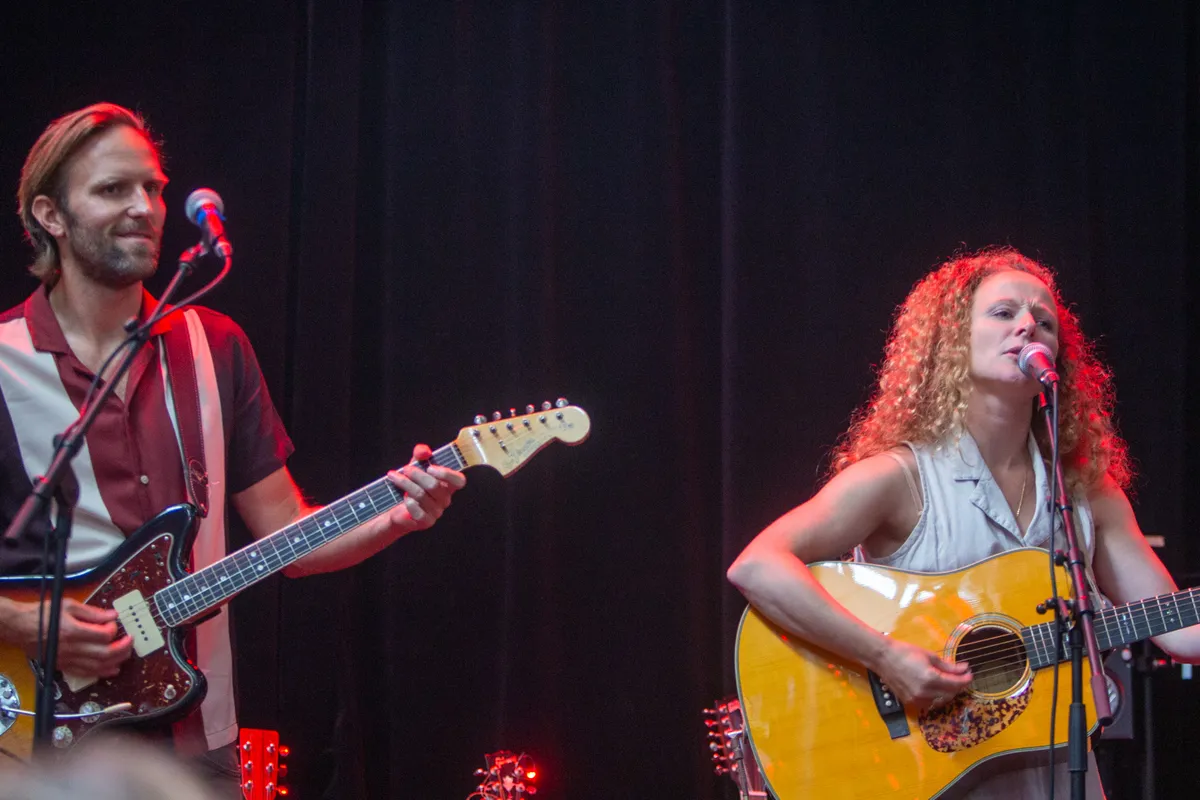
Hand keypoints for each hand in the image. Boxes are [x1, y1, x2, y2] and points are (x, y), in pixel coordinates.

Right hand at [14, 599, 132, 677]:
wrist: (20, 627)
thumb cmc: (43, 614)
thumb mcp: (69, 606)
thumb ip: (92, 612)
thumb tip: (112, 615)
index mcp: (72, 631)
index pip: (103, 635)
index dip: (113, 629)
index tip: (114, 624)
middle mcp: (70, 648)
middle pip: (104, 653)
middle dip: (122, 648)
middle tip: (130, 640)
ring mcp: (66, 659)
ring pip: (96, 666)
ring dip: (115, 662)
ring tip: (126, 655)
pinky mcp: (63, 665)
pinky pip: (84, 673)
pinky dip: (100, 673)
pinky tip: (111, 670)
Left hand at [384, 443, 466, 533]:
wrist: (397, 507)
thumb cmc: (411, 484)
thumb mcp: (415, 465)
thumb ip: (420, 454)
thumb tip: (424, 451)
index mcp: (448, 485)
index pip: (459, 481)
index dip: (447, 474)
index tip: (430, 467)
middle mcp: (445, 499)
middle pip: (434, 485)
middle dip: (417, 474)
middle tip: (406, 469)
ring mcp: (436, 512)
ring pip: (421, 495)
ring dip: (405, 483)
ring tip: (395, 477)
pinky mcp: (426, 522)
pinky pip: (417, 510)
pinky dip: (408, 501)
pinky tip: (403, 498)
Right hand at [876, 640, 972, 708]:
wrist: (883, 658)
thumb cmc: (906, 652)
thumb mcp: (929, 656)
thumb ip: (948, 666)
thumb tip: (965, 669)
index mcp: (930, 678)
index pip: (955, 684)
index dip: (965, 680)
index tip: (970, 674)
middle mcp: (925, 692)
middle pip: (950, 694)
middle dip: (958, 686)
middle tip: (961, 677)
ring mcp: (917, 699)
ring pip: (941, 701)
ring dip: (947, 693)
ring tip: (949, 683)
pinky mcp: (910, 703)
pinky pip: (929, 704)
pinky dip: (936, 698)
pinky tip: (936, 689)